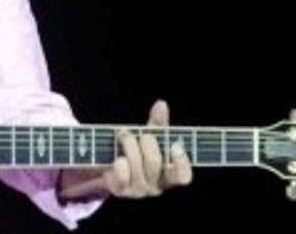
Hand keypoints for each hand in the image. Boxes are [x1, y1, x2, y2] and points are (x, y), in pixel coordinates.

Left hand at [60, 100, 192, 199]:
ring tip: (123, 134)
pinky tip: (117, 156)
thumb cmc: (138, 150)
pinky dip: (119, 161)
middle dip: (146, 141)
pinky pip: (121, 174)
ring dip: (129, 144)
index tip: (175, 145)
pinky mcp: (121, 190)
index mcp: (169, 176)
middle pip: (154, 162)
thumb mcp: (151, 137)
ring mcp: (138, 190)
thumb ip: (158, 123)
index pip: (183, 176)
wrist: (112, 165)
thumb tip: (161, 104)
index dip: (181, 162)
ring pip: (136, 164)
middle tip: (139, 133)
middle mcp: (156, 186)